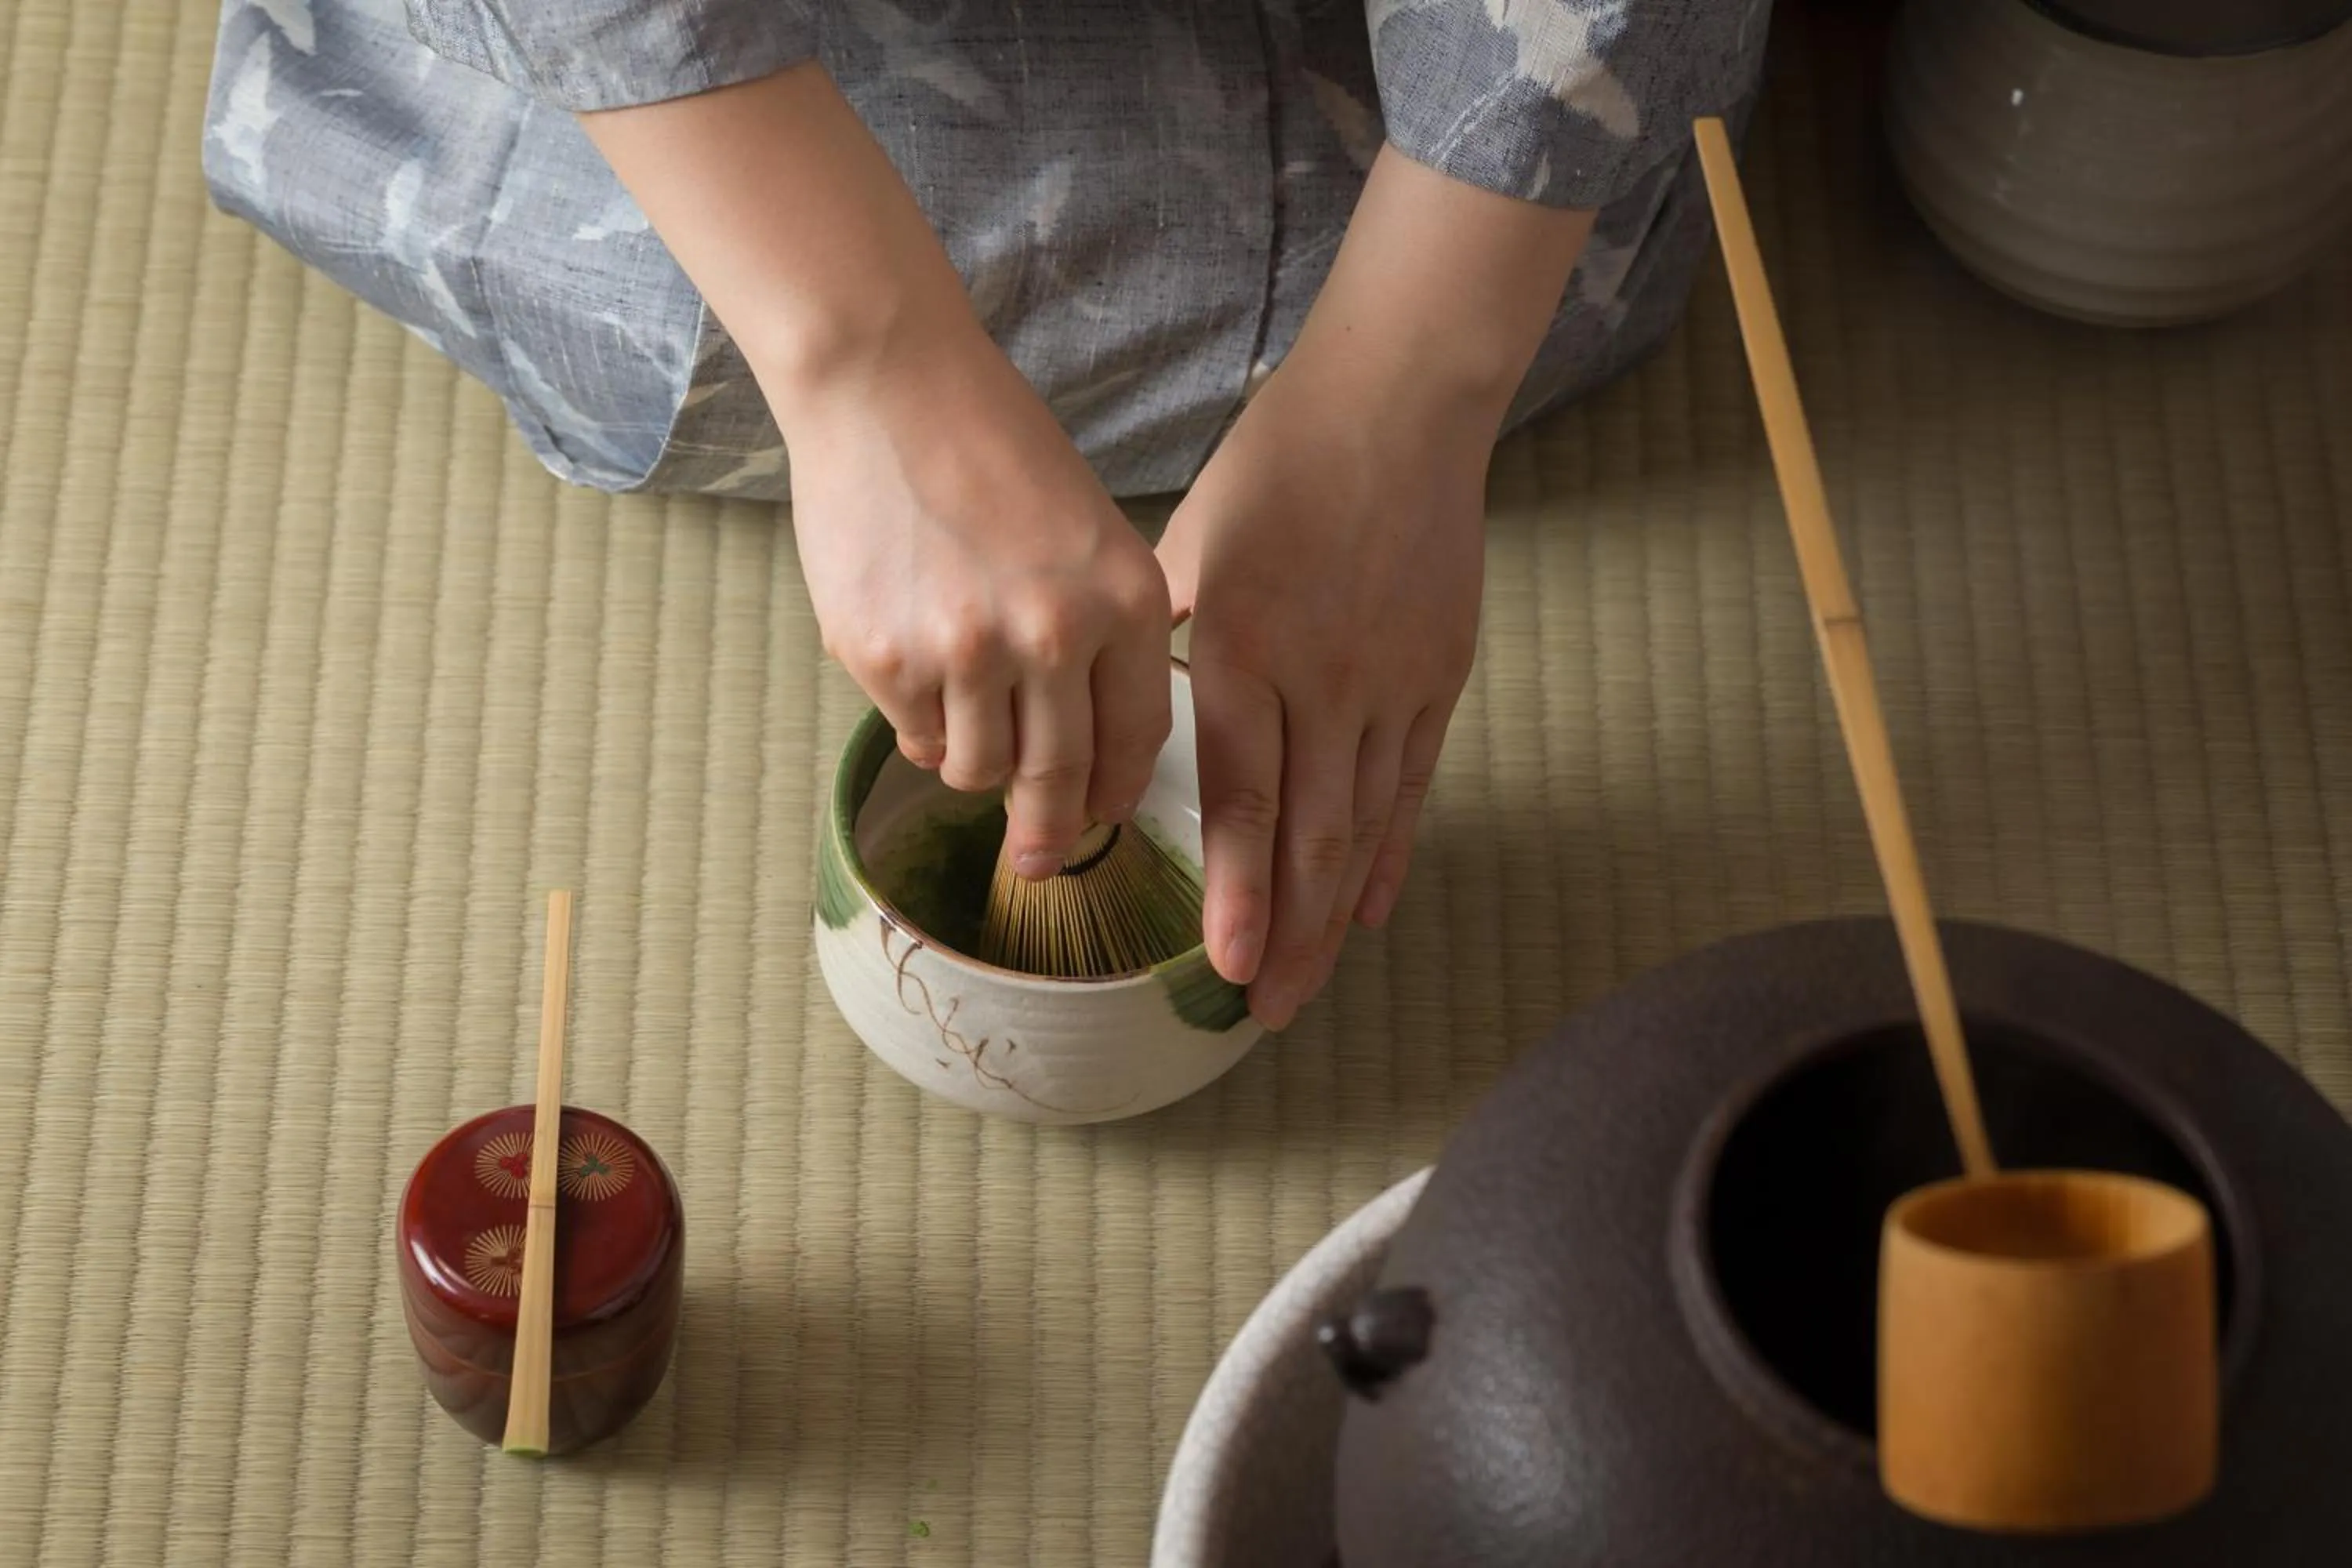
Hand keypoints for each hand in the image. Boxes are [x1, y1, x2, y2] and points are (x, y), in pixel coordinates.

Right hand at [772, 321, 1172, 873]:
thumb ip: (1101, 632)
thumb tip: (1087, 747)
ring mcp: (966, 651)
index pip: (1136, 740)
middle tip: (1036, 859)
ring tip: (964, 725)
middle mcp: (1054, 635)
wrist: (888, 385)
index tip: (1099, 816)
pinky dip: (919, 728)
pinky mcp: (885, 655)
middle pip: (1061, 779)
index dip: (1115, 793)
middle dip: (1048, 832)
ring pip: (981, 770)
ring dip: (976, 766)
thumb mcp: (1090, 532)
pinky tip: (917, 677)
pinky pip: (914, 737)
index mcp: (1123, 601)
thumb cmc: (992, 450)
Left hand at [1158, 354, 1486, 1030]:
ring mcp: (1389, 683)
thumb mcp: (1186, 543)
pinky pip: (1412, 785)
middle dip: (1284, 936)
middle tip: (1263, 1013)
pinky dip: (1389, 853)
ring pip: (1362, 826)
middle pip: (1308, 835)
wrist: (1398, 407)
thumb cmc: (1276, 467)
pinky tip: (1367, 911)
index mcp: (1243, 647)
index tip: (1222, 967)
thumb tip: (1112, 699)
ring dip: (1331, 918)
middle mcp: (1322, 680)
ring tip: (1307, 988)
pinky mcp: (1437, 675)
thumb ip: (1155, 634)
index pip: (1244, 797)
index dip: (1238, 892)